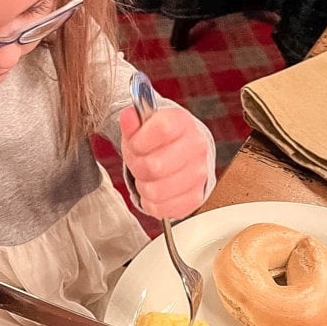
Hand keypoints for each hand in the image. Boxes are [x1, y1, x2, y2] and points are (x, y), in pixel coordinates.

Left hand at [120, 105, 208, 219]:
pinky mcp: (195, 198)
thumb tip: (128, 117)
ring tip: (147, 177)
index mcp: (182, 123)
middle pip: (154, 166)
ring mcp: (198, 174)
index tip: (135, 144)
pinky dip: (152, 203)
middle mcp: (196, 147)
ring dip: (144, 186)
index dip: (139, 140)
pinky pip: (163, 208)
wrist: (180, 153)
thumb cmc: (158, 140)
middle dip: (138, 167)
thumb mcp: (141, 126)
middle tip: (140, 163)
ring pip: (156, 191)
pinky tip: (155, 190)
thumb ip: (133, 121)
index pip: (161, 129)